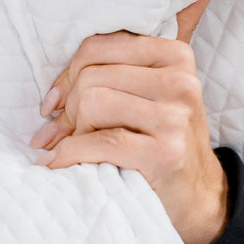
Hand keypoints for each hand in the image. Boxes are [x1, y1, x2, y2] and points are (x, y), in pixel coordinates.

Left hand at [29, 0, 228, 243]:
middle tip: (59, 133)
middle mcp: (180, 82)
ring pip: (93, 103)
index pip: (98, 47)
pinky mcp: (166, 152)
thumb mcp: (146, 97)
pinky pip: (99, 142)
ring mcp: (176, 117)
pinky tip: (60, 164)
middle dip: (68, 110)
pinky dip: (69, 155)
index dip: (66, 76)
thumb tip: (47, 97)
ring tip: (74, 147)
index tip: (53, 103)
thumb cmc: (159, 141)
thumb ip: (110, 75)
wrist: (196, 196)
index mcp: (174, 55)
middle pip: (91, 77)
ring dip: (72, 132)